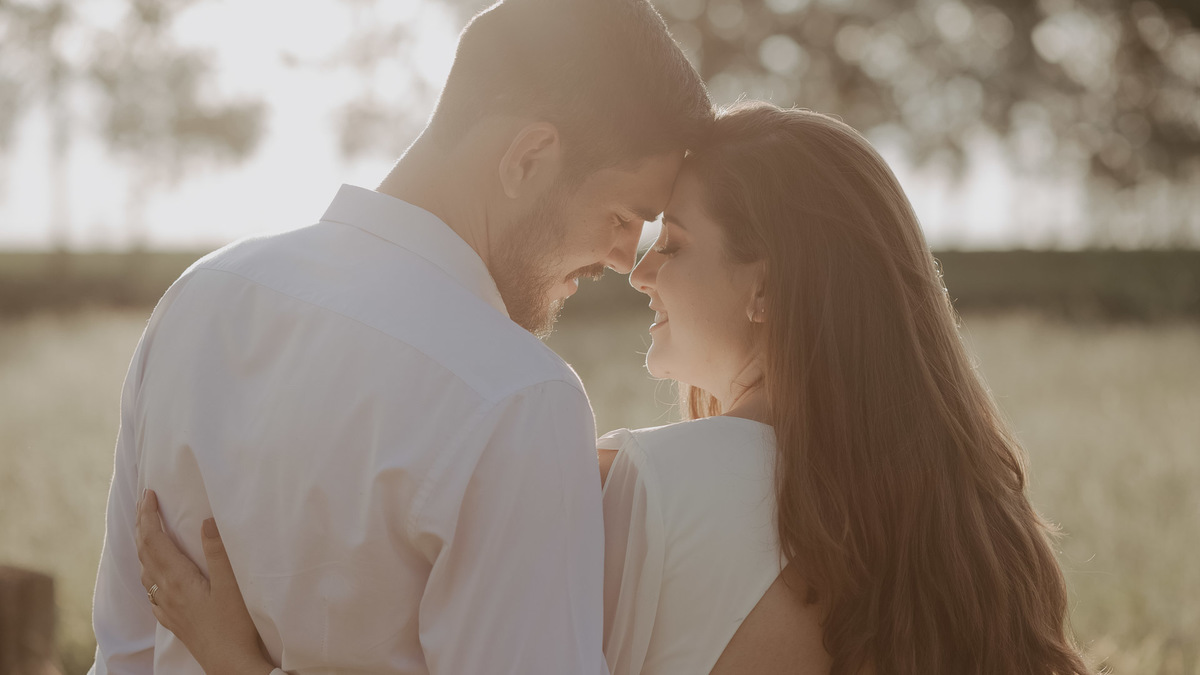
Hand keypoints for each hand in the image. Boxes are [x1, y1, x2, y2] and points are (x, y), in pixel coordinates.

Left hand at [136, 490, 276, 674]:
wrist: (231, 665)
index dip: (149, 515)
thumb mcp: (231, 585)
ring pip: (145, 571)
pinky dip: (148, 572)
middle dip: (142, 525)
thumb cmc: (235, 626)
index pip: (154, 540)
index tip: (149, 493)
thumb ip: (218, 552)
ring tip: (147, 531)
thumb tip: (205, 519)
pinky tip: (155, 576)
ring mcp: (167, 608)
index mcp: (178, 579)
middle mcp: (166, 592)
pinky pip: (151, 591)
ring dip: (143, 546)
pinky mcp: (173, 620)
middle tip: (145, 502)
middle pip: (145, 552)